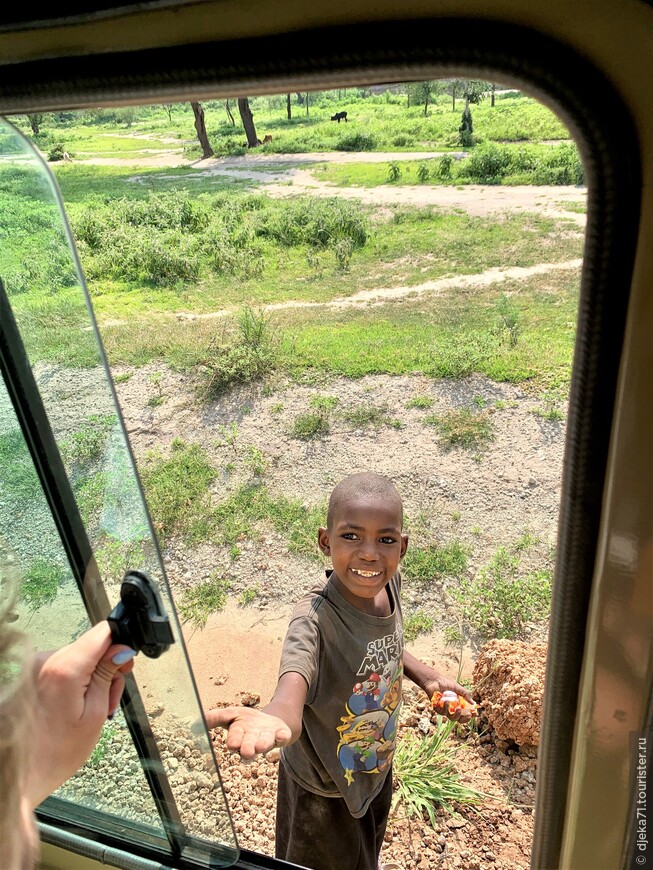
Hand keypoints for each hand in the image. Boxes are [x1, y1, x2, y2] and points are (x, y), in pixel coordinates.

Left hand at [25, 621, 135, 807]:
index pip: (102, 632)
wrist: (20, 776)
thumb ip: (108, 675)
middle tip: (109, 700)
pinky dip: (73, 682)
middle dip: (106, 668)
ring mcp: (34, 667)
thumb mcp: (96, 714)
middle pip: (90, 646)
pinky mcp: (30, 675)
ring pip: (78, 657)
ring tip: (91, 709)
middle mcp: (45, 661)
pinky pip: (62, 667)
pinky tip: (75, 706)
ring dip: (90, 677)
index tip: (124, 664)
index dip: (119, 644)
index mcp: (64, 668)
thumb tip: (121, 649)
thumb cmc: (55, 754)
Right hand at [205, 706, 291, 759]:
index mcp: (239, 735)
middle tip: (247, 752)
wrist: (272, 723)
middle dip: (248, 748)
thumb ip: (214, 718)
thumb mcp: (231, 715)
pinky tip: (282, 736)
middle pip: (249, 745)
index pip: (235, 739)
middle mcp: (252, 740)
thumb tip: (195, 723)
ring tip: (261, 746)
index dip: (234, 741)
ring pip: (265, 743)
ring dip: (263, 744)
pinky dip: (283, 736)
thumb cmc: (247, 722)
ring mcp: (268, 738)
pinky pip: (283, 736)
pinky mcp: (281, 735)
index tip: (232, 745)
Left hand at [423, 673, 476, 724]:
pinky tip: (446, 701)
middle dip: (464, 718)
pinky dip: (446, 707)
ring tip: (457, 708)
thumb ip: (466, 695)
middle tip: (468, 714)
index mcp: (458, 705)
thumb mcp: (459, 688)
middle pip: (459, 719)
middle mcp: (452, 709)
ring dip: (456, 714)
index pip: (465, 713)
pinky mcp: (438, 709)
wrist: (435, 680)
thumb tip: (473, 703)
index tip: (475, 714)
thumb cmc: (447, 684)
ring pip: (452, 718)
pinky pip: (443, 712)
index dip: (470, 715)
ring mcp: (445, 710)